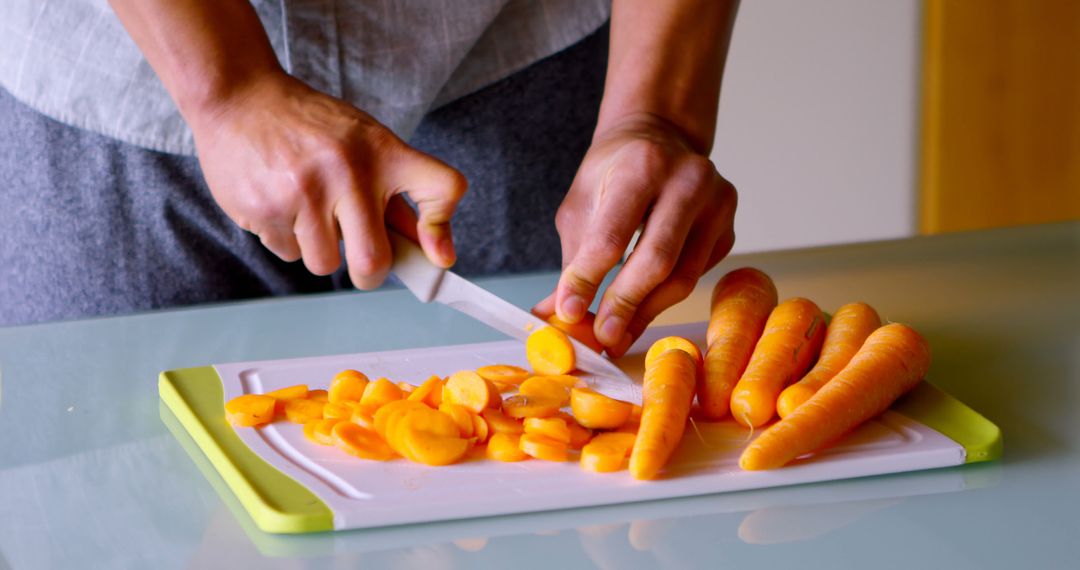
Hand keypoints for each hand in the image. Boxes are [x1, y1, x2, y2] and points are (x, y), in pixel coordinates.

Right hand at [187, 71, 465, 287]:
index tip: (436, 257)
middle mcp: (347, 170)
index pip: (442, 188)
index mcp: (383, 152)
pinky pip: (289, 254)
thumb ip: (399, 198)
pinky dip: (288, 238)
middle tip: (361, 258)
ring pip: (325, 264)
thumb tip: (435, 254)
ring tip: (308, 210)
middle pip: (373, 262)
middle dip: (368, 273)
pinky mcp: (264, 209)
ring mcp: (302, 191)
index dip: (442, 230)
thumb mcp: (366, 145)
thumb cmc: (313, 129)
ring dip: (320, 250)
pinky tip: (280, 203)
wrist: (239, 99)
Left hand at [534, 113, 735, 356]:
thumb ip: (572, 260)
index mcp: (642, 166)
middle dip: (624, 304)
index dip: (588, 279)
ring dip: (646, 312)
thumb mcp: (582, 205)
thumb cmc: (615, 173)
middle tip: (601, 337)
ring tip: (616, 335)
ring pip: (683, 277)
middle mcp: (689, 180)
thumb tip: (554, 316)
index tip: (568, 313)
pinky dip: (664, 299)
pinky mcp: (729, 229)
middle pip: (657, 260)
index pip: (612, 235)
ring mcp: (717, 204)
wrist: (660, 141)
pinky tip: (641, 312)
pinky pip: (696, 276)